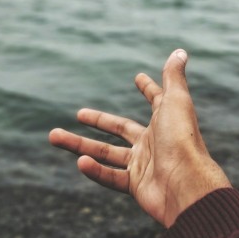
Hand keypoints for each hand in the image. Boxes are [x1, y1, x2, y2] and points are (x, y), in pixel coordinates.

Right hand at [49, 49, 231, 227]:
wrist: (186, 186)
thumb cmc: (181, 140)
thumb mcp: (176, 101)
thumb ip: (173, 77)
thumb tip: (180, 51)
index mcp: (166, 122)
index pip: (156, 101)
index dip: (149, 89)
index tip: (138, 78)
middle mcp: (155, 143)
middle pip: (120, 130)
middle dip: (98, 121)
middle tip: (78, 113)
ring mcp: (144, 166)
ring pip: (106, 154)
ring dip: (79, 146)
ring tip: (52, 136)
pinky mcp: (136, 186)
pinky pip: (110, 176)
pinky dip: (95, 170)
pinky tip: (80, 162)